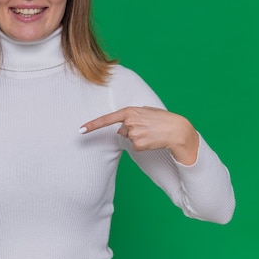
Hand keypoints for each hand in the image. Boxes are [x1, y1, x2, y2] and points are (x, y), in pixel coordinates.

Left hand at [80, 106, 198, 164]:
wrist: (177, 130)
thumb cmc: (162, 119)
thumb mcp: (145, 111)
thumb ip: (132, 115)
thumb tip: (123, 127)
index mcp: (129, 111)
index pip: (107, 119)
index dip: (92, 125)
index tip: (81, 130)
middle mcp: (129, 122)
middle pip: (121, 131)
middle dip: (132, 131)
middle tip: (147, 128)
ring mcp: (133, 133)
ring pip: (129, 139)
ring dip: (139, 138)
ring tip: (152, 133)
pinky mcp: (138, 144)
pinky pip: (135, 147)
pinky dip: (143, 145)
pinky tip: (152, 140)